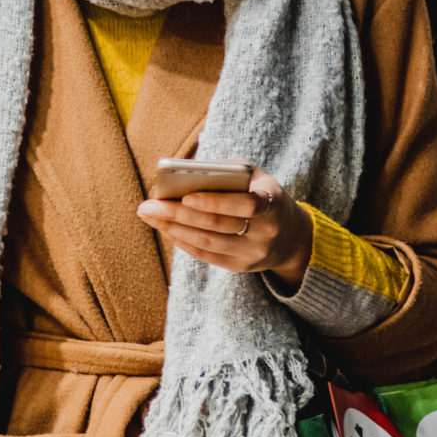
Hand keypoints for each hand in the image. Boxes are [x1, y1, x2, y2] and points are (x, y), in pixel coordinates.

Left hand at [136, 168, 312, 289]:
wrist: (289, 234)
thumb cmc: (261, 193)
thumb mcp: (253, 175)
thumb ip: (224, 170)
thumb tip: (181, 170)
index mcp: (273, 203)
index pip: (246, 205)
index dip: (215, 202)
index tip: (185, 195)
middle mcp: (266, 232)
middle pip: (217, 225)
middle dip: (177, 214)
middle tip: (146, 205)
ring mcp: (254, 253)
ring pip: (207, 243)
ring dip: (173, 228)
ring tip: (149, 215)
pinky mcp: (241, 266)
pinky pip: (206, 255)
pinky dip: (182, 241)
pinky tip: (165, 228)